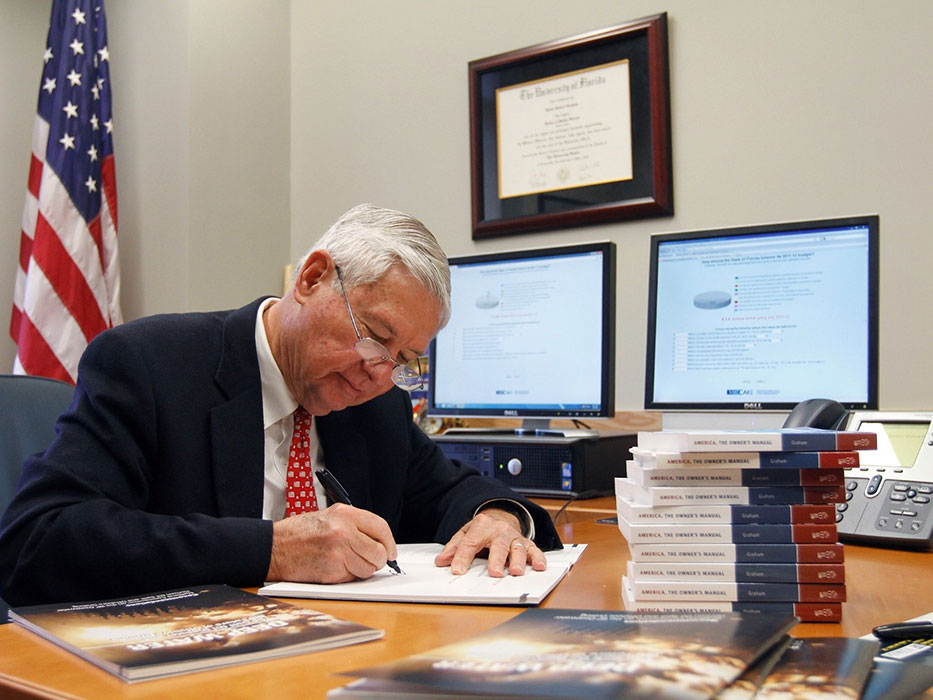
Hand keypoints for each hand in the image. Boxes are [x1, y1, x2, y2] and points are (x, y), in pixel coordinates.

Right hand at [266, 503, 397, 582]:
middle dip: (378, 559)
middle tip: (370, 560)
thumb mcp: (329, 517)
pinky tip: (334, 567)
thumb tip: (378, 541)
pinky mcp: (332, 571)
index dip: (389, 542)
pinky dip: (348, 576)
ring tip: (345, 562)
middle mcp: (344, 531)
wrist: (273, 548)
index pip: (381, 527)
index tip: (390, 551)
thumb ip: (354, 526)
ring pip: (368, 568)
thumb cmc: (299, 533)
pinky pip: (353, 578)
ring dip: (362, 570)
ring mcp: (338, 552)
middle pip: (379, 551)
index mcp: (345, 514)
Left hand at [434, 509, 546, 577]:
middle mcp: (499, 530)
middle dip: (496, 559)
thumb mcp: (465, 533)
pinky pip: (534, 550)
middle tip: (494, 572)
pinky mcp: (526, 543)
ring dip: (518, 560)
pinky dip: (538, 558)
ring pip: (517, 548)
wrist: (500, 517)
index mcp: (481, 526)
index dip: (462, 557)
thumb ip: (454, 547)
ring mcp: (514, 537)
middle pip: (498, 545)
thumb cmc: (482, 530)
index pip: (470, 543)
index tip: (457, 570)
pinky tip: (539, 566)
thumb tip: (441, 561)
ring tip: (516, 572)